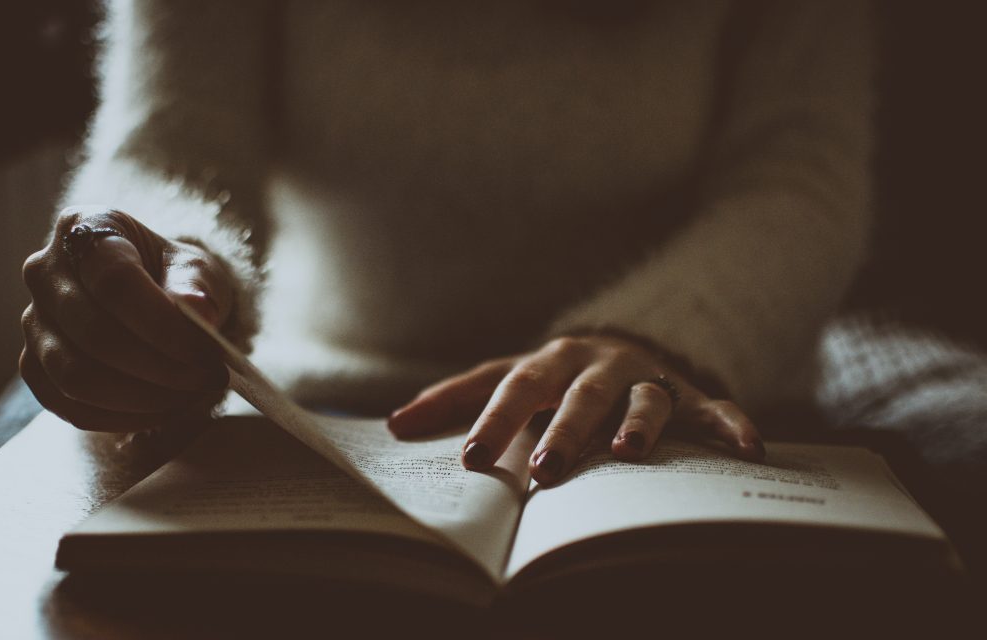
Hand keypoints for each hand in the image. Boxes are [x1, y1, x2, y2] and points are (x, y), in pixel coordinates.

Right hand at [20, 207, 233, 431]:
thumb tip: (197, 311)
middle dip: (161, 368)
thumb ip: (197, 287)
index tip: (208, 353)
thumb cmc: (176, 277)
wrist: (155, 296)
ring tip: (192, 395)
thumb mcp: (198, 270)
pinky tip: (164, 410)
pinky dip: (122, 418)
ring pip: (76, 377)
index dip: (164, 325)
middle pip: (95, 334)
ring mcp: (33, 321)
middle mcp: (45, 271)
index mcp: (87, 228)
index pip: (115, 281)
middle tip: (209, 379)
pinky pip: (71, 407)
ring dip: (143, 398)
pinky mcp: (35, 366)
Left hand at [388, 334, 763, 485]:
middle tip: (545, 473)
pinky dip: (732, 425)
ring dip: (639, 423)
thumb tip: (392, 424)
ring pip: (645, 397)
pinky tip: (748, 450)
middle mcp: (599, 364)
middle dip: (564, 432)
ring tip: (629, 452)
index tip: (471, 459)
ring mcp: (647, 377)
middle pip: (580, 396)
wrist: (625, 344)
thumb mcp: (507, 378)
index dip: (494, 419)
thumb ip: (457, 399)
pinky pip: (715, 408)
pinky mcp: (689, 394)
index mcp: (550, 361)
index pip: (517, 386)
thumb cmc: (554, 375)